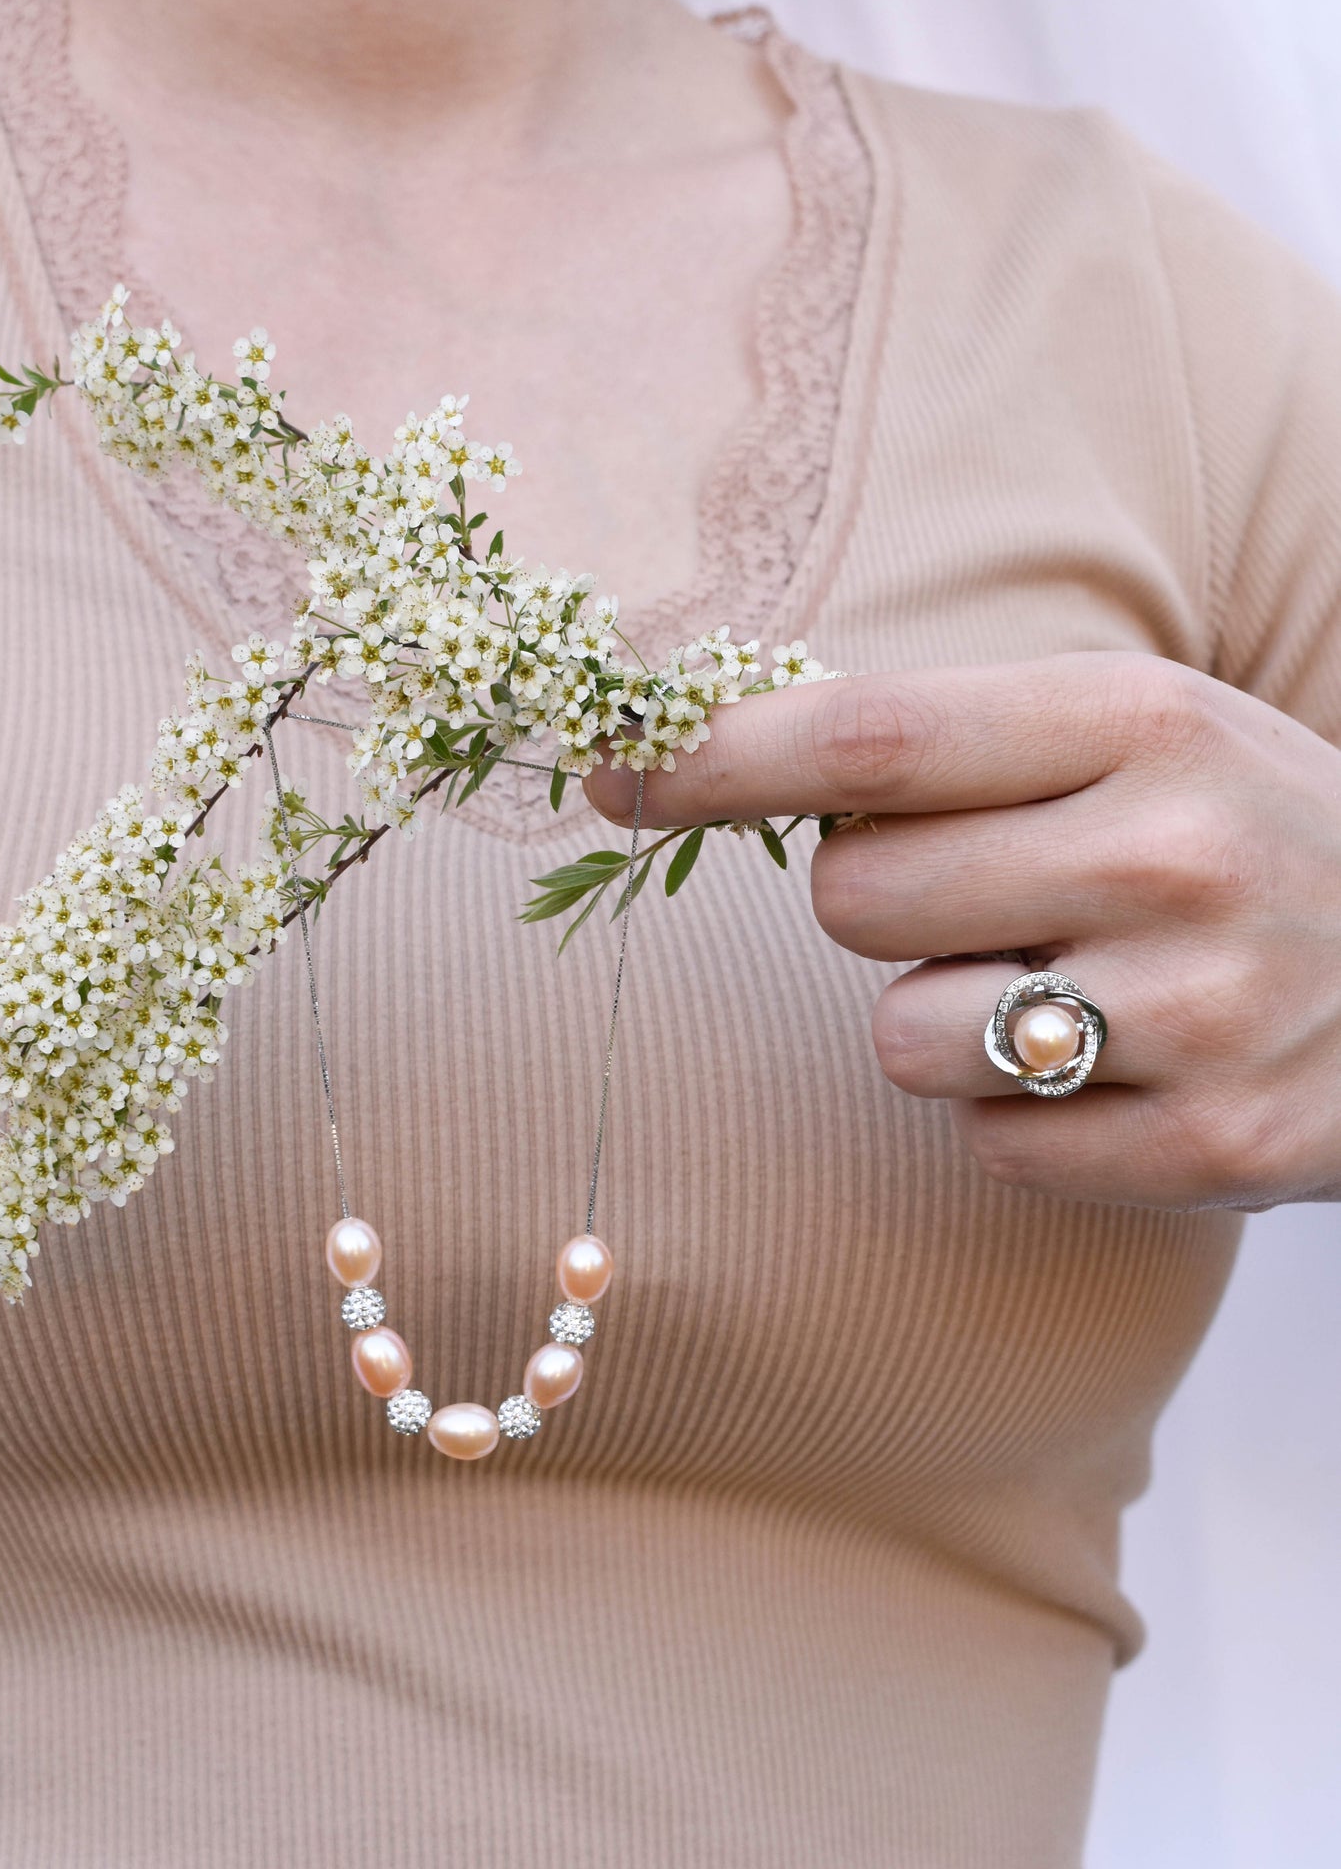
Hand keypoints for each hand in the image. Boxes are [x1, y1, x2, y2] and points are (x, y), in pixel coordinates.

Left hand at [585, 652, 1340, 1208]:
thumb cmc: (1252, 831)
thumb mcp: (1147, 734)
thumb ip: (969, 745)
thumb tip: (727, 755)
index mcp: (1143, 722)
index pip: (873, 741)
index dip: (719, 760)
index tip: (616, 772)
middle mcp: (1174, 855)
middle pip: (855, 902)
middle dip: (874, 907)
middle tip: (980, 899)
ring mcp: (1201, 1011)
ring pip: (905, 1040)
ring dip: (942, 1022)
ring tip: (1060, 990)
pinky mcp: (1212, 1145)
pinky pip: (992, 1145)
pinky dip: (1021, 1118)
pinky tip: (1119, 1070)